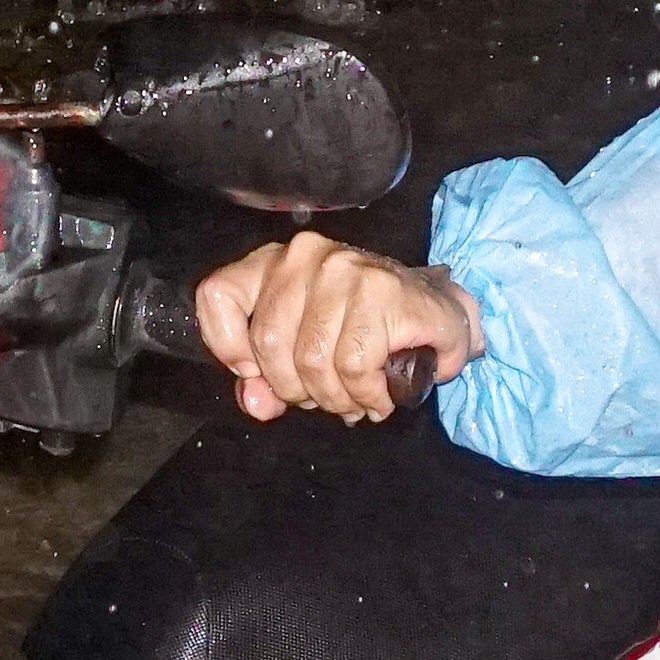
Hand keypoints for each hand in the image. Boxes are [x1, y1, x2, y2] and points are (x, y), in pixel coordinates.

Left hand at [194, 233, 482, 423]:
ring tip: (357, 400)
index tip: (253, 373)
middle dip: (299, 389)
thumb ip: (267, 379)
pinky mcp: (384, 290)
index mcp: (277, 262)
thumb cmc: (367, 328)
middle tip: (328, 397)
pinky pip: (354, 365)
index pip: (219, 295)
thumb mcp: (305, 349)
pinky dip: (366, 394)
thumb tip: (257, 403)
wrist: (441, 312)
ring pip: (313, 360)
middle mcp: (306, 256)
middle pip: (270, 345)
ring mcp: (346, 268)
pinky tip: (379, 396)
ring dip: (338, 398)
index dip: (229, 346)